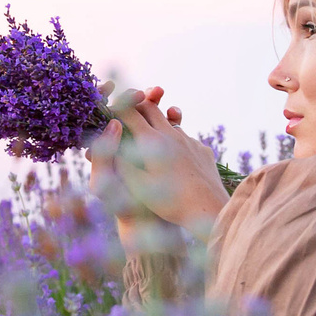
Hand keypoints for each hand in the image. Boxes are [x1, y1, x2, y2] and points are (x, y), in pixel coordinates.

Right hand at [88, 84, 229, 243]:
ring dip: (157, 121)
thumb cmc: (169, 201)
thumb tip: (107, 141)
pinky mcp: (201, 149)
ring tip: (148, 128)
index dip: (116, 107)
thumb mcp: (137, 185)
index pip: (129, 112)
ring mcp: (189, 140)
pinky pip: (185, 137)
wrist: (208, 209)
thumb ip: (120, 161)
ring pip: (170, 121)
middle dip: (136, 105)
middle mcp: (171, 134)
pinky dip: (174, 139)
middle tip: (127, 109)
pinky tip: (172, 153)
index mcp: (151, 141)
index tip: (109, 110)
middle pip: (150, 108)